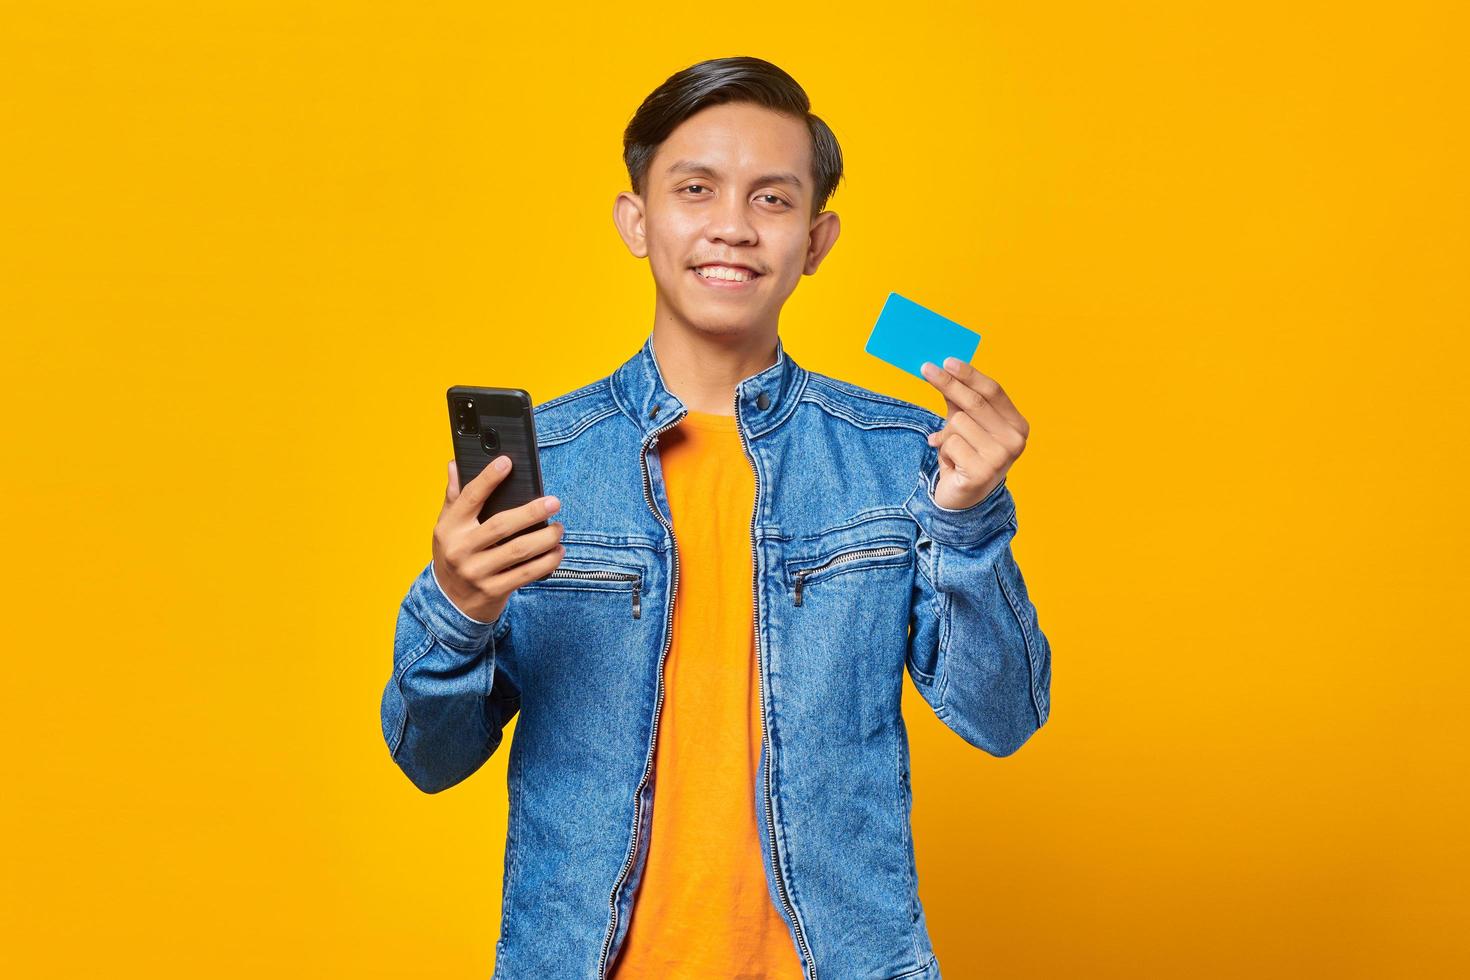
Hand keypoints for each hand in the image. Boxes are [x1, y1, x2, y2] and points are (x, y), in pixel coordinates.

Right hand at [432, 456, 565, 622]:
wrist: (449, 603)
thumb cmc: (454, 555)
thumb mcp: (447, 528)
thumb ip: (454, 497)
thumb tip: (454, 464)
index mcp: (449, 528)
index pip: (470, 498)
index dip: (488, 478)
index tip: (507, 462)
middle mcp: (460, 550)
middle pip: (501, 525)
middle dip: (531, 512)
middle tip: (554, 502)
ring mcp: (477, 572)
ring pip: (518, 551)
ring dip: (545, 538)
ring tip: (559, 528)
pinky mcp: (493, 591)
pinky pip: (526, 574)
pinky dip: (547, 562)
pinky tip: (558, 551)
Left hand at [918, 357, 1029, 509]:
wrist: (964, 499)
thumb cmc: (967, 455)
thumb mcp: (966, 423)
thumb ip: (959, 399)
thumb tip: (943, 369)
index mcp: (1018, 425)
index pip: (993, 391)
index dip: (969, 374)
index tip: (947, 360)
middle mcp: (1015, 441)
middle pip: (974, 402)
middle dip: (947, 383)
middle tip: (925, 368)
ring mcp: (1000, 458)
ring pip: (958, 423)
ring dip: (947, 434)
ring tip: (953, 449)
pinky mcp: (981, 474)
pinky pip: (950, 444)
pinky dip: (944, 451)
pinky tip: (953, 464)